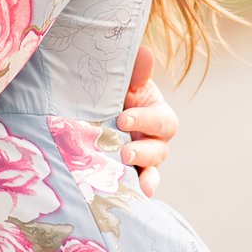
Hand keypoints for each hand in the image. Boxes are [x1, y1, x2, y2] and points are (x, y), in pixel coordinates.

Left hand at [117, 45, 176, 197]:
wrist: (90, 108)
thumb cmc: (111, 92)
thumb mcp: (122, 81)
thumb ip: (135, 72)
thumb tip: (145, 53)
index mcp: (157, 113)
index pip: (162, 119)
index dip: (146, 120)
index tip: (123, 119)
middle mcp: (154, 139)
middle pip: (160, 149)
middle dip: (143, 151)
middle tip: (125, 153)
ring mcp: (144, 159)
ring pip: (152, 170)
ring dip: (145, 176)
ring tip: (135, 182)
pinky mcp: (131, 174)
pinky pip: (139, 185)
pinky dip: (138, 192)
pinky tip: (134, 198)